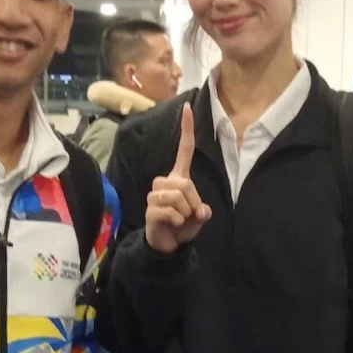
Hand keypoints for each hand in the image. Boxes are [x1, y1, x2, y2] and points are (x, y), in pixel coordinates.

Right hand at [145, 106, 211, 254]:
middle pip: (184, 183)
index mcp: (178, 178)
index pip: (184, 151)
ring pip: (176, 197)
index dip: (186, 130)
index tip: (187, 108)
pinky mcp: (149, 209)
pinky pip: (169, 211)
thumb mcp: (199, 217)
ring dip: (185, 212)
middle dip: (193, 201)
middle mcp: (165, 183)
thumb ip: (203, 211)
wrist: (168, 244)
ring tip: (180, 219)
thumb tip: (201, 211)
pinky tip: (173, 224)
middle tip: (190, 214)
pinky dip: (177, 220)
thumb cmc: (183, 225)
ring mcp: (155, 196)